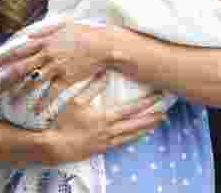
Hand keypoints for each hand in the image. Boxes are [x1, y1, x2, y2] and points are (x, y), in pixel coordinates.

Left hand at [0, 22, 111, 111]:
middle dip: (6, 78)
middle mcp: (48, 54)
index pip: (20, 50)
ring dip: (20, 92)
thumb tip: (29, 34)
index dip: (5, 57)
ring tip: (9, 100)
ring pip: (32, 81)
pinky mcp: (67, 77)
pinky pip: (51, 92)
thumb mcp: (64, 26)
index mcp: (45, 41)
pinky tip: (35, 110)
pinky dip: (42, 102)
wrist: (104, 45)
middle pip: (21, 67)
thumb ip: (45, 30)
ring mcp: (56, 67)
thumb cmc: (86, 34)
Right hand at [44, 73, 166, 163]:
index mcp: (106, 117)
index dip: (146, 103)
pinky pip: (123, 142)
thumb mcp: (75, 102)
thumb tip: (105, 73)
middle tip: (165, 112)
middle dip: (151, 117)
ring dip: (146, 128)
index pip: (131, 109)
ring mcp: (108, 140)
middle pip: (136, 123)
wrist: (56, 147)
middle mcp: (110, 130)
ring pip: (132, 134)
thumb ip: (92, 87)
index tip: (158, 97)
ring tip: (158, 123)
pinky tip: (140, 135)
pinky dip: (134, 138)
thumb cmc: (64, 123)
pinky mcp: (103, 148)